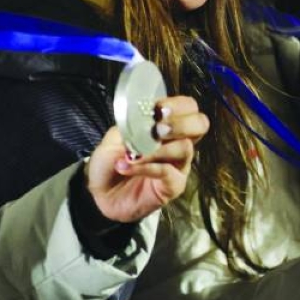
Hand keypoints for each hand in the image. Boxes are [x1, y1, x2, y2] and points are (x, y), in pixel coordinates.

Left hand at [86, 95, 206, 223]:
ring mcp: (178, 164)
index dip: (177, 106)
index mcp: (165, 125)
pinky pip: (168, 172)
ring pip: (185, 148)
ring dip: (157, 149)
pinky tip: (128, 166)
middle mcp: (177, 142)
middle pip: (200, 124)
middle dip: (181, 124)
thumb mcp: (115, 136)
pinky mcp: (174, 185)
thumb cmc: (109, 163)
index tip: (157, 109)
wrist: (99, 194)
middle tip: (158, 130)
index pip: (187, 107)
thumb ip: (132, 123)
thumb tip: (144, 117)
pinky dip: (146, 167)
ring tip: (133, 153)